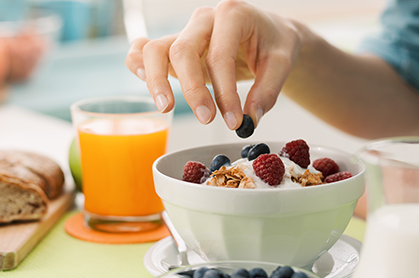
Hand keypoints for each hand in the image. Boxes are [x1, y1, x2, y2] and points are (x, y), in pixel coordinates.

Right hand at [125, 0, 302, 129]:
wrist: (269, 33)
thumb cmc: (274, 43)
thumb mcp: (282, 63)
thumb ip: (268, 92)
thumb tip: (250, 119)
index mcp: (232, 14)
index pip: (220, 56)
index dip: (225, 93)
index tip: (234, 121)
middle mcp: (204, 19)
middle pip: (183, 51)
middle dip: (192, 89)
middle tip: (207, 119)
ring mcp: (186, 31)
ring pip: (156, 49)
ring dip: (156, 80)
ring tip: (166, 108)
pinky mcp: (175, 46)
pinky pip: (144, 49)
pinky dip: (137, 63)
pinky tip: (141, 79)